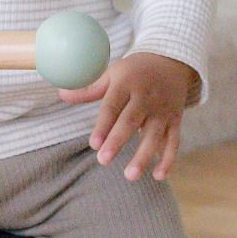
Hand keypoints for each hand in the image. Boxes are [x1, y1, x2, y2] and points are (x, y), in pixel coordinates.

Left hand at [59, 51, 194, 180]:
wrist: (171, 61)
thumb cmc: (134, 71)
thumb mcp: (112, 73)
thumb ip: (89, 89)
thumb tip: (61, 95)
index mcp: (127, 84)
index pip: (112, 106)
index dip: (103, 125)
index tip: (94, 144)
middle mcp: (146, 97)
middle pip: (131, 121)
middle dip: (118, 141)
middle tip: (103, 160)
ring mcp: (162, 110)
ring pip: (154, 135)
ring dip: (144, 156)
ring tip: (130, 175)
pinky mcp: (175, 120)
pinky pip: (173, 141)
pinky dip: (168, 159)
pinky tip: (158, 176)